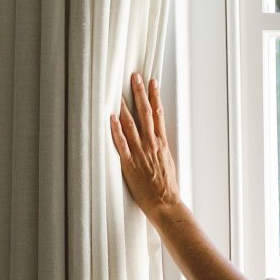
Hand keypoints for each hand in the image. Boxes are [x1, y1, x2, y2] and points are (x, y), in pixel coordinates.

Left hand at [109, 71, 179, 212]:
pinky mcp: (129, 163)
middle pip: (145, 113)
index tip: (152, 82)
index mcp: (161, 143)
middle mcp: (151, 144)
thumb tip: (156, 135)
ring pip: (131, 124)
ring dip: (124, 106)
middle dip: (140, 93)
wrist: (165, 202)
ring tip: (119, 90)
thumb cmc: (166, 186)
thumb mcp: (168, 161)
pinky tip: (111, 118)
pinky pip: (121, 144)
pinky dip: (116, 130)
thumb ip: (160, 146)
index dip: (155, 96)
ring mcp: (140, 153)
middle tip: (134, 76)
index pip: (158, 114)